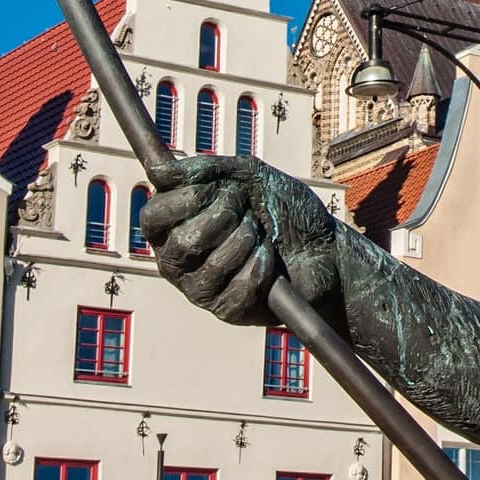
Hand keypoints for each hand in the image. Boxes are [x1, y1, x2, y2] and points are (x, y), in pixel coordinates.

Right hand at [139, 155, 339, 325]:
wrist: (326, 247)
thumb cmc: (285, 212)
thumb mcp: (249, 175)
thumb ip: (207, 169)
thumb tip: (159, 172)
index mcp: (178, 225)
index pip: (152, 217)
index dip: (180, 201)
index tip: (209, 189)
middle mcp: (182, 260)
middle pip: (181, 243)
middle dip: (222, 217)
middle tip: (245, 210)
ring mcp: (202, 288)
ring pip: (211, 266)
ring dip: (246, 240)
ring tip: (262, 235)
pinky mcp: (226, 310)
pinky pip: (236, 289)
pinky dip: (261, 267)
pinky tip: (271, 260)